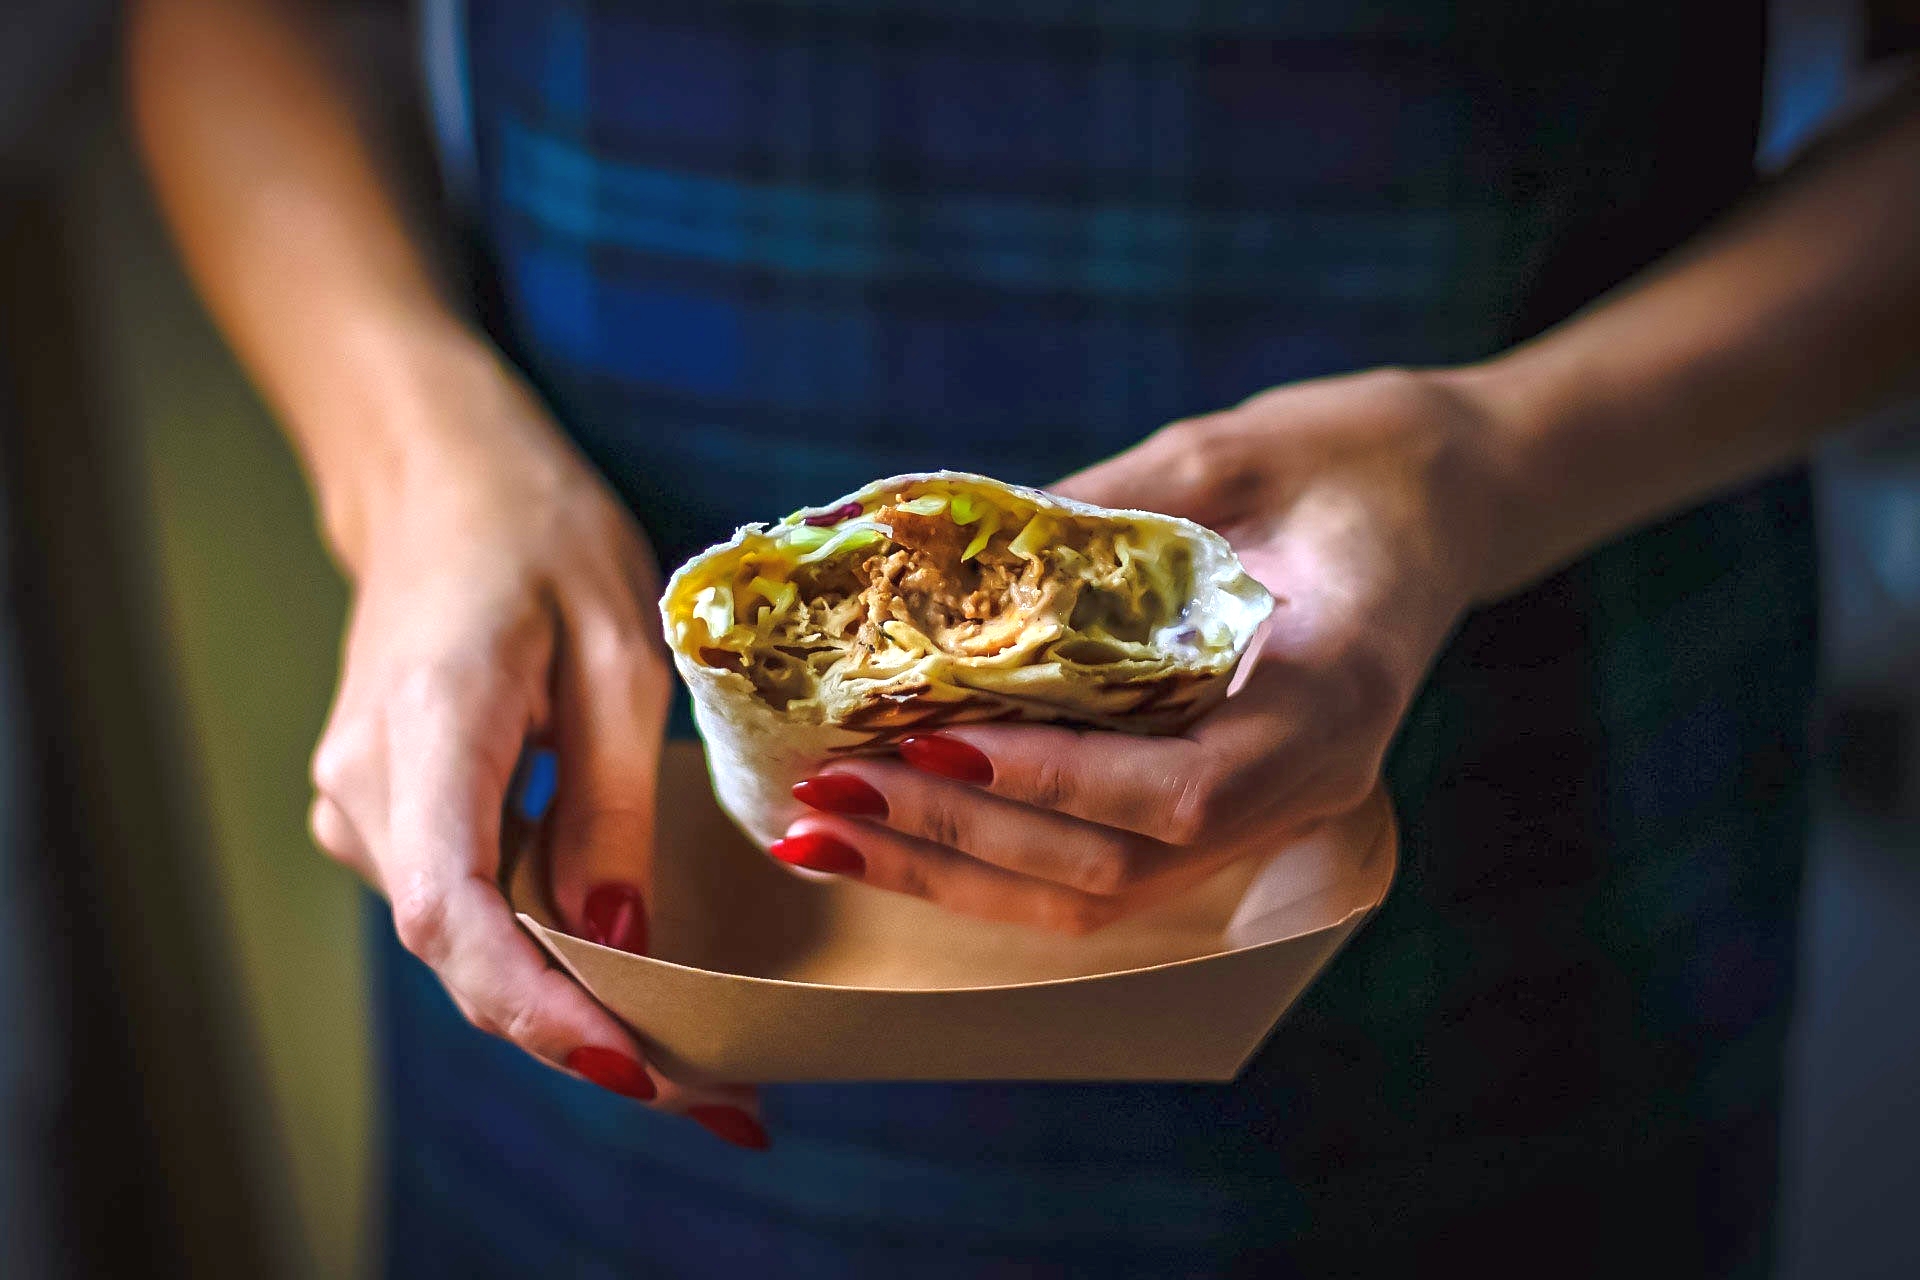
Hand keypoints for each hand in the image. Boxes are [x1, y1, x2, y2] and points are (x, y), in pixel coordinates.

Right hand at [303, 349, 762, 1144]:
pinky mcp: (384, 813)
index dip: (534, 1004)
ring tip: (695, 1056)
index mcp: (429, 725)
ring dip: (566, 1002)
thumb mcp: (619, 651)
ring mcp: (360, 803)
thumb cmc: (541, 539)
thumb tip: (615, 931)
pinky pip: (462, 905)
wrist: (443, 488)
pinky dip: (539, 951)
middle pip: (462, 949)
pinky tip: (624, 975)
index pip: (450, 908)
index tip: (630, 1067)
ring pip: (462, 940)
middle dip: (579, 1034)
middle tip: (715, 1099)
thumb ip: (612, 796)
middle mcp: (367, 783)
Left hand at [779, 368, 1510, 931]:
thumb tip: (927, 546)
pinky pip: (1100, 867)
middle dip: (958, 844)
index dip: (1052, 784)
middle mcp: (1304, 786)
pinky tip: (894, 830)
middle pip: (1114, 874)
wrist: (1439, 497)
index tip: (930, 745)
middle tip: (825, 798)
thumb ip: (1102, 510)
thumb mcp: (1228, 453)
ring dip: (950, 874)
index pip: (1180, 790)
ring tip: (822, 835)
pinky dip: (990, 858)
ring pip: (1097, 896)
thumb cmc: (1346, 457)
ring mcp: (1266, 814)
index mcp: (1333, 698)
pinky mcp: (1222, 807)